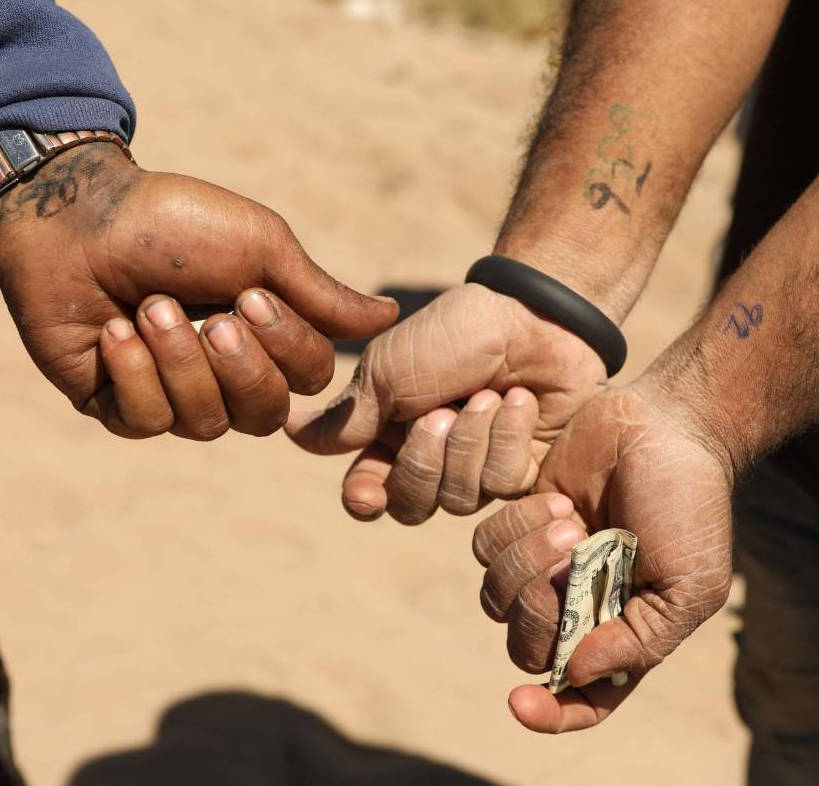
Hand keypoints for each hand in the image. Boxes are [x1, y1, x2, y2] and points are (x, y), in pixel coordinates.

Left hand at [0, 143, 397, 438]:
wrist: (77, 214)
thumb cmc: (175, 223)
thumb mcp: (261, 248)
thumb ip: (321, 295)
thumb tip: (391, 317)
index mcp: (264, 337)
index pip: (307, 380)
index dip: (286, 348)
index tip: (250, 294)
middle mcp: (223, 375)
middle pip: (263, 416)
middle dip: (237, 365)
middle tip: (211, 313)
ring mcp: (169, 394)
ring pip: (204, 424)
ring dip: (179, 360)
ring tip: (150, 307)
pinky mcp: (116, 404)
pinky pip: (145, 421)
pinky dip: (133, 372)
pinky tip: (114, 331)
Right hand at [284, 283, 607, 522]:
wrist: (532, 313)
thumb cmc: (452, 333)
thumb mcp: (388, 369)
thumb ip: (347, 415)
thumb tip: (286, 430)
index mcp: (390, 432)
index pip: (368, 492)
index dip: (365, 499)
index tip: (366, 492)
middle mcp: (431, 456)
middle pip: (411, 505)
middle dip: (423, 461)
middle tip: (441, 412)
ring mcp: (478, 464)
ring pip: (459, 499)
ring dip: (470, 442)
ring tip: (485, 395)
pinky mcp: (523, 466)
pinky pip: (505, 484)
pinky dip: (508, 438)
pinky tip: (519, 401)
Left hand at [471, 380, 732, 732]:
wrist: (667, 426)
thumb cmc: (690, 506)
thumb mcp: (690, 585)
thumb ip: (639, 640)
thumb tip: (575, 674)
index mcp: (623, 635)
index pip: (580, 699)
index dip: (550, 714)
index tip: (520, 702)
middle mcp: (578, 608)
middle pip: (525, 645)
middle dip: (541, 603)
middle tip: (577, 546)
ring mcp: (544, 566)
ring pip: (496, 595)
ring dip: (527, 556)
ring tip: (570, 516)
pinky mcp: (518, 521)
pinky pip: (483, 545)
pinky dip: (513, 523)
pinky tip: (554, 498)